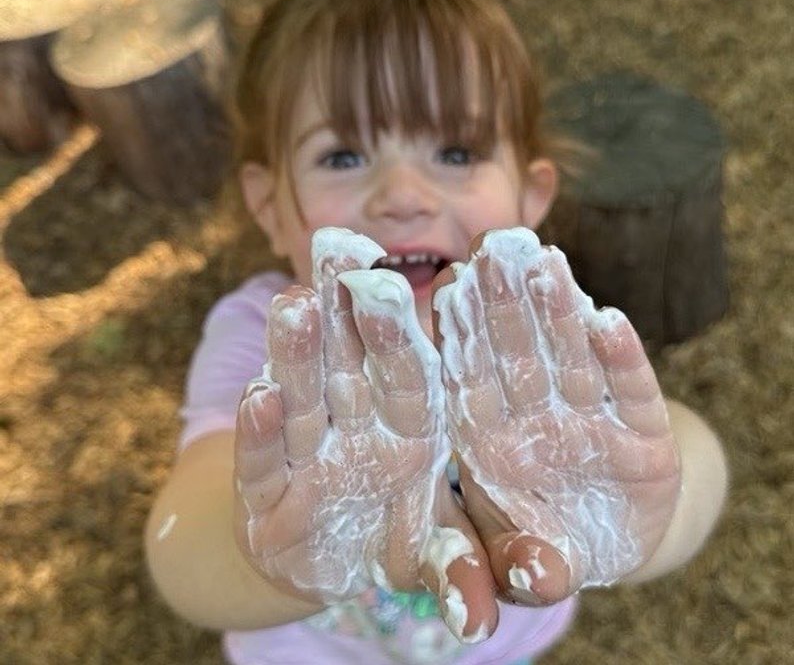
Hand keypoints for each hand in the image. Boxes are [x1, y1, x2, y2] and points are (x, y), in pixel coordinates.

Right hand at [234, 229, 497, 641]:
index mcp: (407, 430)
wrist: (319, 558)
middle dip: (343, 309)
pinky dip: (258, 433)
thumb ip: (459, 569)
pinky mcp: (264, 494)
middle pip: (347, 365)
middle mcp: (354, 432)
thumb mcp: (432, 554)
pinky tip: (257, 397)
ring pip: (301, 398)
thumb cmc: (387, 535)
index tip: (403, 277)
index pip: (409, 374)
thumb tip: (497, 609)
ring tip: (294, 307)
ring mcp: (306, 458)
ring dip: (296, 354)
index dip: (403, 329)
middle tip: (339, 247)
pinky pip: (261, 460)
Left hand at [433, 228, 680, 603]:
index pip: (470, 380)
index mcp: (492, 440)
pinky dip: (621, 359)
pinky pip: (630, 390)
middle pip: (519, 355)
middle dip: (504, 303)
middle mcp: (539, 422)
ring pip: (571, 359)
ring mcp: (593, 423)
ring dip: (560, 312)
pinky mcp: (645, 433)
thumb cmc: (547, 538)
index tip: (446, 284)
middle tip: (490, 245)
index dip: (460, 335)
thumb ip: (520, 564)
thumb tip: (537, 580)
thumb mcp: (527, 558)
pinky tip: (608, 321)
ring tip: (546, 261)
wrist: (610, 540)